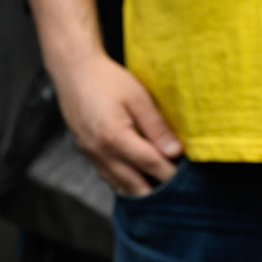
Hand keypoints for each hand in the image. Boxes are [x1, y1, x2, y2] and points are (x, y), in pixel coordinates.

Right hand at [50, 50, 181, 196]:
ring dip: (142, 190)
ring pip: (120, 187)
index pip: (151, 165)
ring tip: (161, 187)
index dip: (172, 174)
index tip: (189, 179)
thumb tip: (176, 152)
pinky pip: (108, 177)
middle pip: (136, 186)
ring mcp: (91, 154)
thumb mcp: (137, 97)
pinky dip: (125, 183)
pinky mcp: (86, 152)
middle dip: (158, 190)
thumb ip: (157, 127)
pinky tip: (138, 179)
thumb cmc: (105, 79)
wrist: (72, 70)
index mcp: (115, 136)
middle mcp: (100, 151)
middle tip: (178, 188)